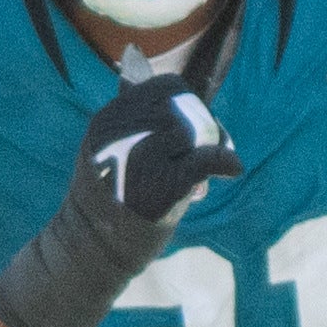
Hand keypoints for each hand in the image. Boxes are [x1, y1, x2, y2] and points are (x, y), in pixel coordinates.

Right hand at [74, 76, 242, 229]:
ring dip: (212, 147)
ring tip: (204, 172)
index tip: (194, 124)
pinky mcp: (163, 183)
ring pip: (196, 131)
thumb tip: (162, 84)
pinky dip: (226, 162)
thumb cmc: (111, 195)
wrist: (95, 242)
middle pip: (185, 109)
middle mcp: (122, 133)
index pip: (165, 87)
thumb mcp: (110, 147)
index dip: (189, 102)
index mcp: (110, 119)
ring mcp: (141, 157)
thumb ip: (133, 118)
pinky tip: (232, 169)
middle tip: (208, 148)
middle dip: (205, 126)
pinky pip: (207, 159)